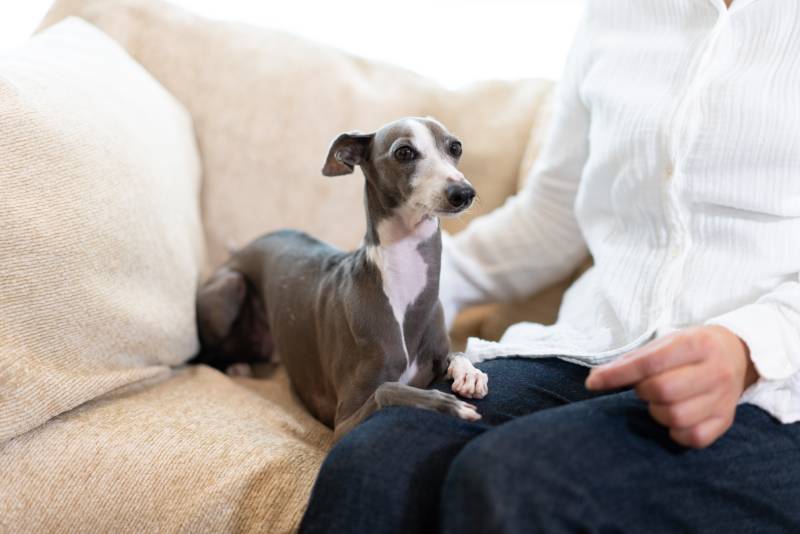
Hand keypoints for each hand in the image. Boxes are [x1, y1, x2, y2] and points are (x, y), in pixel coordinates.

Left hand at [585, 326, 758, 447]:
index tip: (593, 382)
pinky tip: (674, 417)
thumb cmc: (689, 349)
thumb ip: (632, 360)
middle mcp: (715, 371)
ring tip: (660, 401)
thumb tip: (595, 380)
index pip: (650, 362)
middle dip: (643, 391)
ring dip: (657, 412)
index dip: (618, 374)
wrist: (737, 354)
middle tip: (644, 387)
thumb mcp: (665, 342)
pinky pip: (692, 437)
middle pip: (663, 391)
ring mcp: (724, 398)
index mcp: (697, 344)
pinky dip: (675, 431)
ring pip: (676, 417)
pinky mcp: (726, 421)